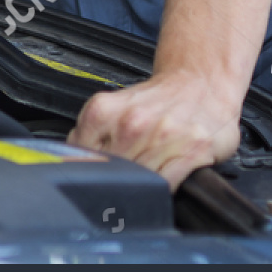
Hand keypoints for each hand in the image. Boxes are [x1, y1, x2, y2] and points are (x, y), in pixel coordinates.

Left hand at [68, 70, 242, 190]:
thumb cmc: (157, 100)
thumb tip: (71, 162)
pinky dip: (161, 188)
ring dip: (140, 184)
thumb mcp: (112, 108)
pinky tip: (163, 177)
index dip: (87, 169)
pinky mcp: (192, 149)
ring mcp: (162, 137)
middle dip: (114, 178)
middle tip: (122, 174)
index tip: (94, 174)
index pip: (81, 157)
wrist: (200, 83)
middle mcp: (131, 123)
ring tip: (146, 170)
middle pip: (110, 172)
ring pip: (138, 181)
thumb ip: (91, 135)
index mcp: (103, 111)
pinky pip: (167, 184)